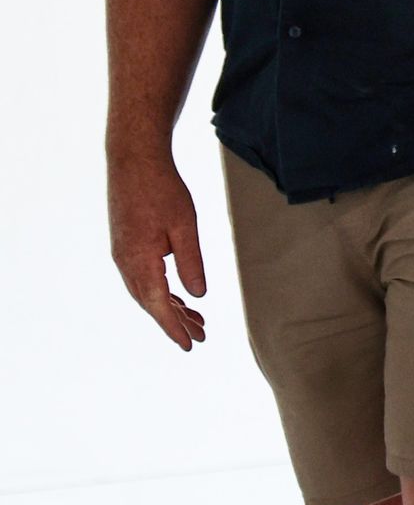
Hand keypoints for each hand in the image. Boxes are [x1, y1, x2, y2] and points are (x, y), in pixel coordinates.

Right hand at [108, 146, 207, 350]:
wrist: (133, 160)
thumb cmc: (161, 189)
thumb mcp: (184, 225)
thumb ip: (191, 262)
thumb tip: (198, 295)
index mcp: (140, 260)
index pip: (159, 304)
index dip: (174, 326)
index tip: (190, 345)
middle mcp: (126, 262)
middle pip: (151, 302)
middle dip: (175, 321)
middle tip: (200, 335)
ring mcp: (122, 253)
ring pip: (146, 291)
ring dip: (168, 307)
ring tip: (195, 318)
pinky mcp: (125, 245)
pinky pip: (142, 277)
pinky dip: (160, 290)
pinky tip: (176, 294)